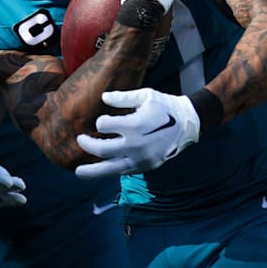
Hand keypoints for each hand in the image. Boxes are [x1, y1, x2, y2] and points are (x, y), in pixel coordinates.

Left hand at [75, 88, 199, 178]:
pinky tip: (98, 170)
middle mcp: (137, 145)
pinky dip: (109, 171)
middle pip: (102, 150)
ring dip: (92, 171)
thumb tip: (103, 97)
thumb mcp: (145, 95)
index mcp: (135, 125)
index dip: (100, 122)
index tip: (102, 120)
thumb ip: (122, 98)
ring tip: (78, 172)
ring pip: (111, 169)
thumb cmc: (164, 106)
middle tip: (79, 140)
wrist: (188, 124)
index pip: (104, 125)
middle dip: (87, 145)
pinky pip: (123, 172)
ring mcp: (142, 159)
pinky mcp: (146, 167)